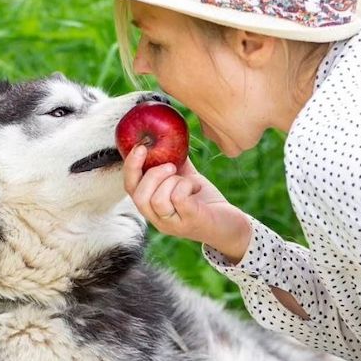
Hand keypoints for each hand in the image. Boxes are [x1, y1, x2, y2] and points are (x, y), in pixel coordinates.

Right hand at [122, 146, 250, 261]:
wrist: (230, 225)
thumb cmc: (205, 201)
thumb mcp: (186, 179)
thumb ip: (175, 162)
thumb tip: (169, 135)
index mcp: (152, 207)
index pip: (130, 188)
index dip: (130, 167)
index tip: (141, 147)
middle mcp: (158, 219)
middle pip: (138, 196)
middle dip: (152, 175)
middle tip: (171, 166)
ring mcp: (173, 224)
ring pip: (157, 199)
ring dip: (172, 181)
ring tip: (187, 181)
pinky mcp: (190, 222)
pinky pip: (178, 199)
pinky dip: (186, 186)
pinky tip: (196, 188)